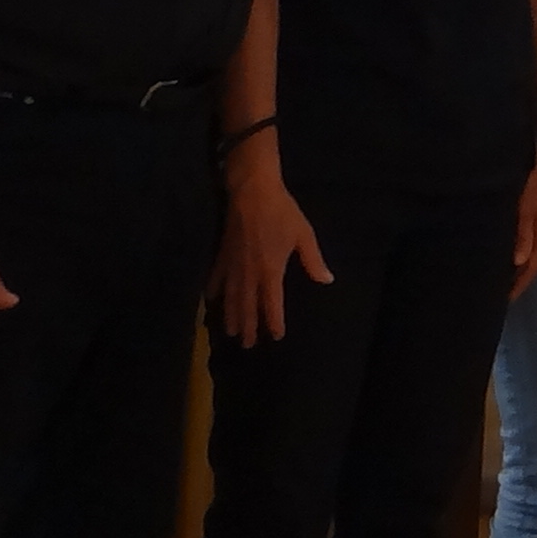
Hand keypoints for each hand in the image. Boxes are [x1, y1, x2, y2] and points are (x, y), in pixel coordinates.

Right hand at [216, 171, 330, 343]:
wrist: (253, 192)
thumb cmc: (282, 212)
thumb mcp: (304, 235)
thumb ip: (313, 260)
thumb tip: (326, 280)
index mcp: (271, 270)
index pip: (272, 303)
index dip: (273, 321)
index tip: (275, 336)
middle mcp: (250, 272)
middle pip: (248, 305)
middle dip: (248, 326)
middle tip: (247, 345)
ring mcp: (233, 264)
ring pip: (231, 296)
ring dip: (231, 315)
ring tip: (230, 332)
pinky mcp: (223, 253)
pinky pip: (216, 276)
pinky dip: (213, 289)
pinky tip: (210, 300)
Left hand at [514, 155, 536, 289]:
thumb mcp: (526, 209)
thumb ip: (523, 236)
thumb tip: (517, 264)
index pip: (533, 269)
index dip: (519, 284)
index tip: (504, 299)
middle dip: (521, 277)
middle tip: (500, 288)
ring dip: (526, 264)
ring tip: (507, 274)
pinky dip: (531, 252)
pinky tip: (520, 253)